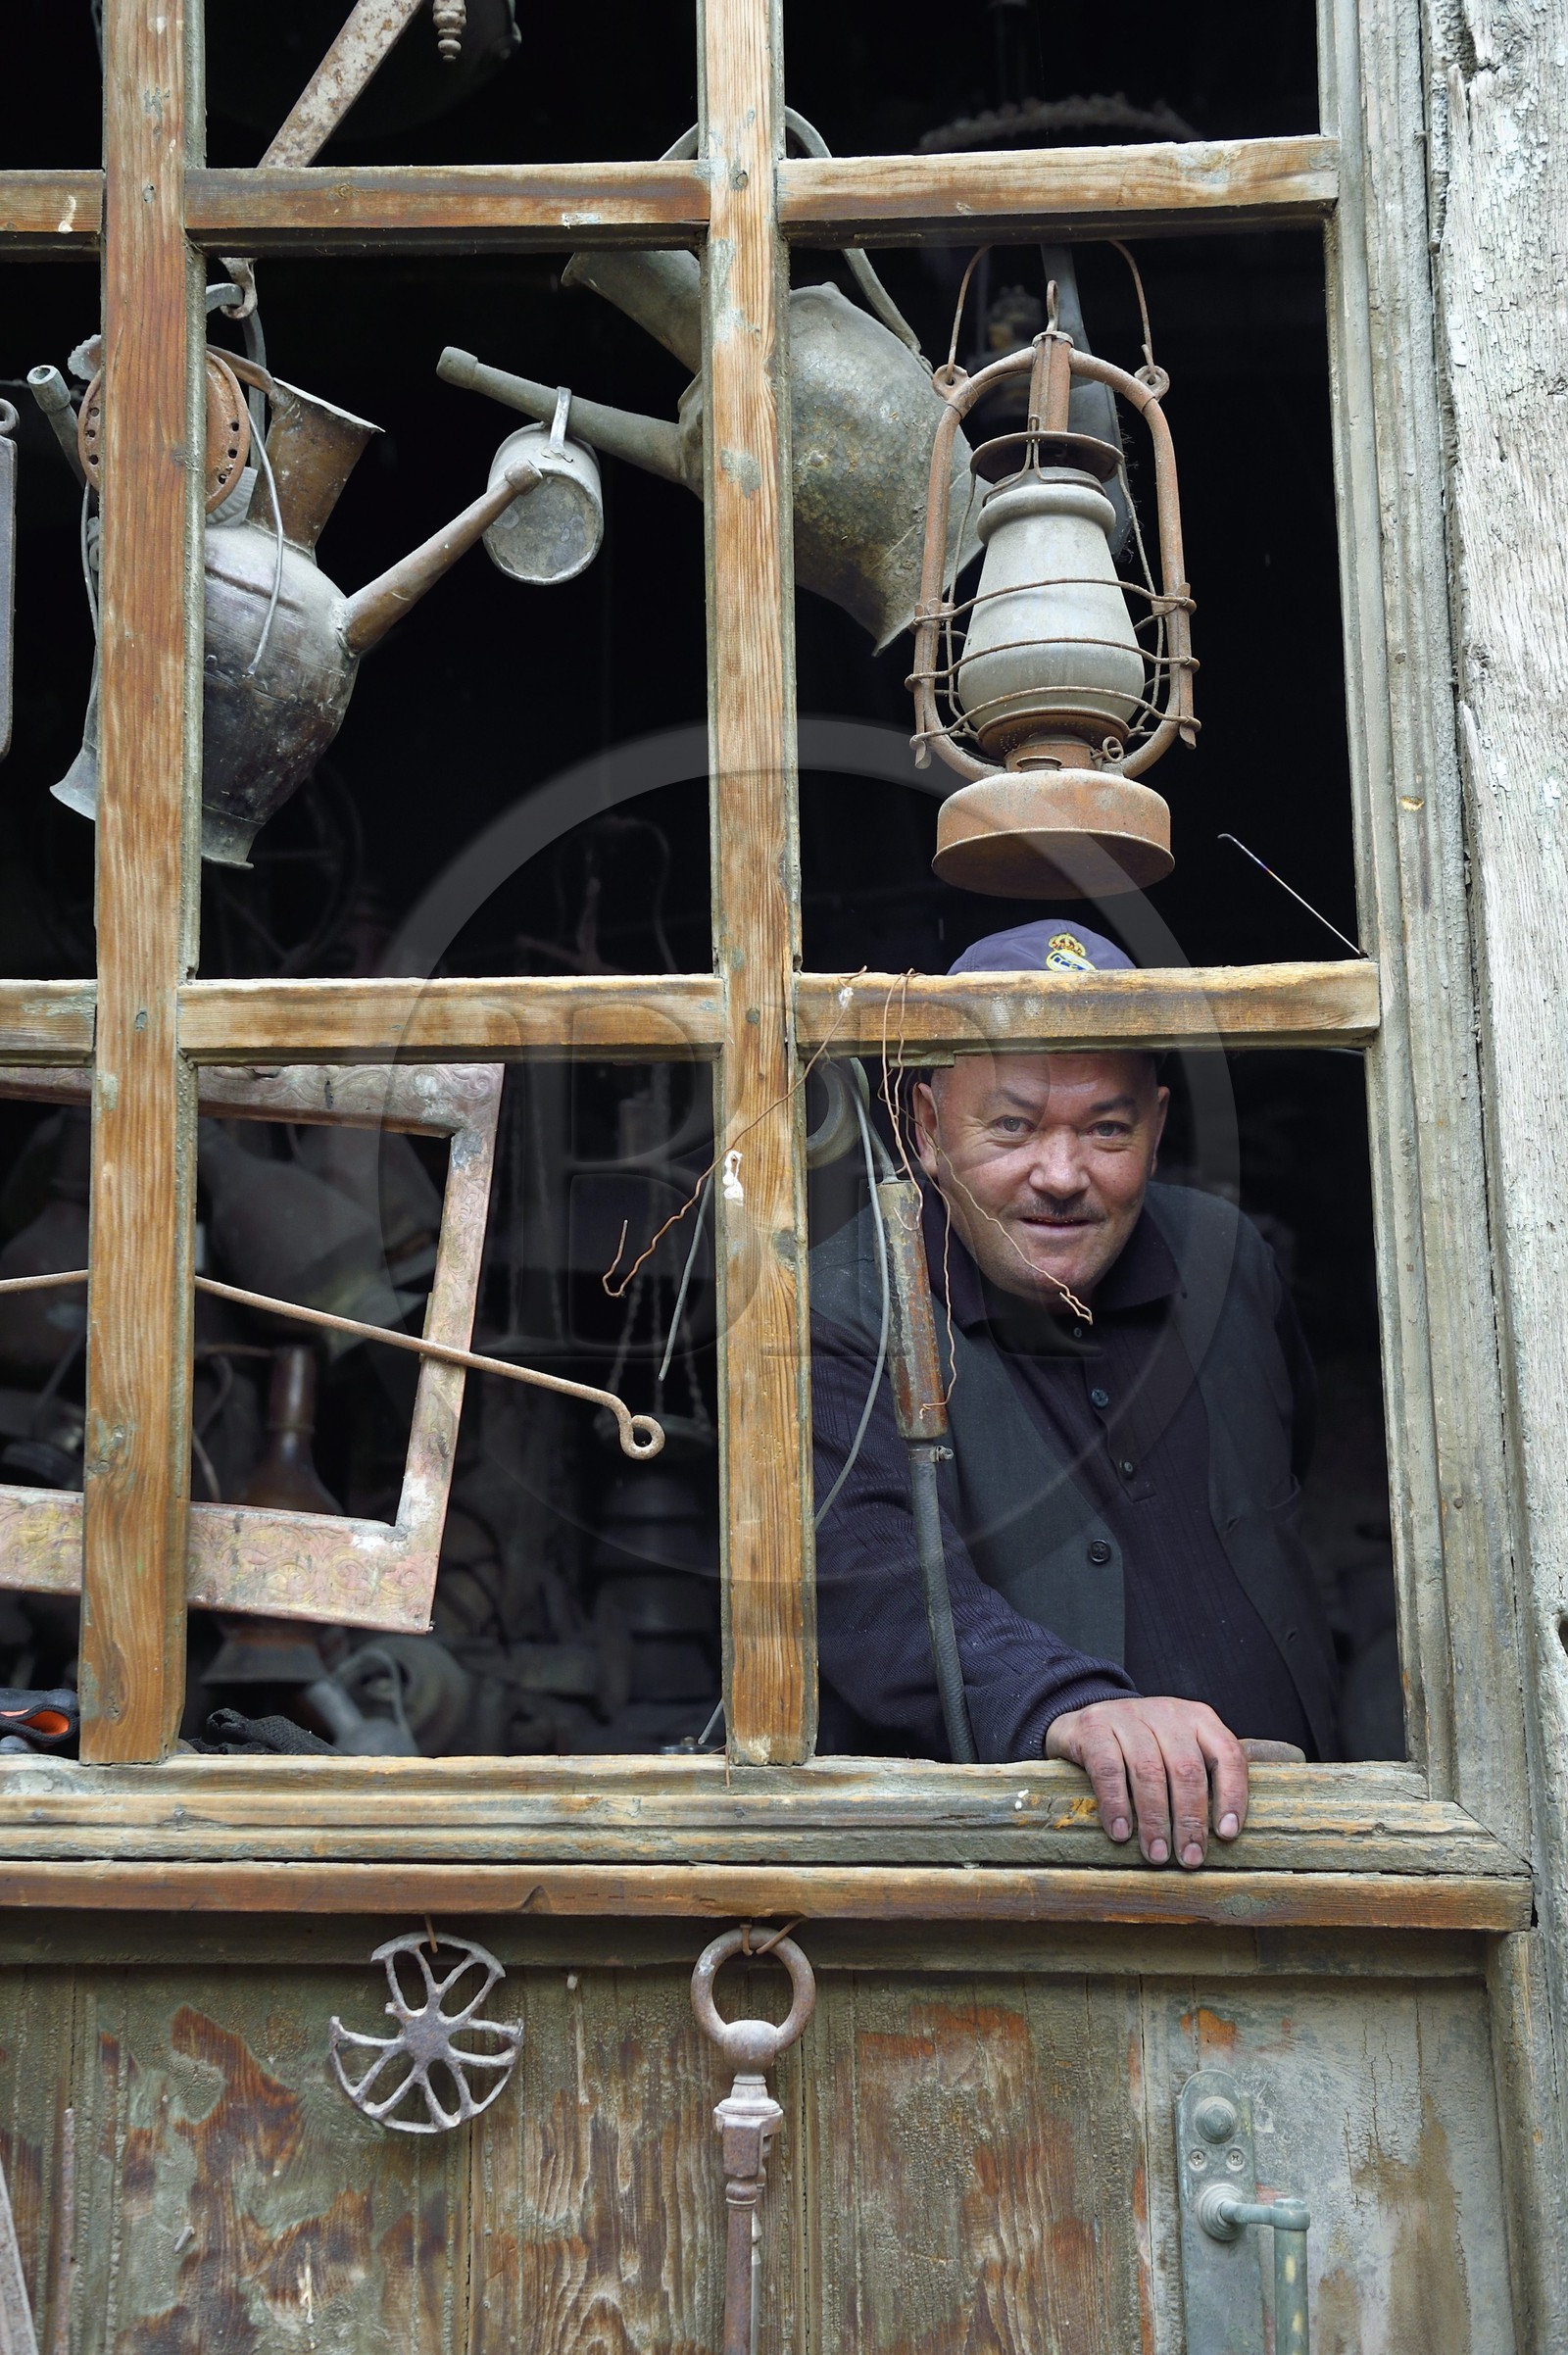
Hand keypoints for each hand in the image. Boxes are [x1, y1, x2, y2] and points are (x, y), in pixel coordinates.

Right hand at [1045, 1696, 1247, 1867]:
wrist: (1084, 1724)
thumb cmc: (1140, 1750)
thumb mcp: (1176, 1752)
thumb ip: (1201, 1778)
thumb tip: (1226, 1834)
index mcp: (1198, 1718)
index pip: (1227, 1754)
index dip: (1232, 1795)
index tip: (1227, 1834)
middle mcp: (1167, 1712)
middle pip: (1187, 1769)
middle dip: (1190, 1819)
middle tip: (1190, 1857)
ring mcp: (1128, 1716)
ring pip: (1149, 1771)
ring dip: (1155, 1819)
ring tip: (1156, 1853)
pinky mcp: (1093, 1726)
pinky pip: (1108, 1769)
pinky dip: (1116, 1804)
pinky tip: (1121, 1832)